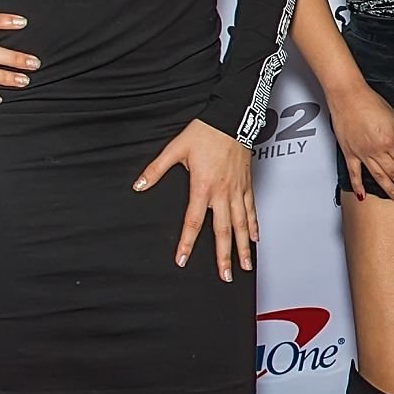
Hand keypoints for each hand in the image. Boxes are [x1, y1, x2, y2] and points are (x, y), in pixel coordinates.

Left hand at [134, 119, 255, 279]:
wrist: (233, 118)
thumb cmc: (205, 132)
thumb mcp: (176, 148)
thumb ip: (156, 169)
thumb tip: (138, 185)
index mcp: (203, 186)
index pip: (193, 222)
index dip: (187, 243)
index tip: (183, 260)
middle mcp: (222, 193)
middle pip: (224, 231)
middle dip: (224, 256)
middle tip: (225, 276)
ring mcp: (237, 190)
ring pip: (241, 224)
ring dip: (243, 247)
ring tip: (245, 266)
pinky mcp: (247, 184)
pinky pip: (251, 210)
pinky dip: (253, 226)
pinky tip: (254, 239)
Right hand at [330, 80, 393, 202]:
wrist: (347, 96)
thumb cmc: (370, 102)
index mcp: (389, 141)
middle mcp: (376, 150)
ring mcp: (361, 153)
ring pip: (378, 177)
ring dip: (390, 190)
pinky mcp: (348, 153)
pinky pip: (354, 173)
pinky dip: (358, 186)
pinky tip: (363, 195)